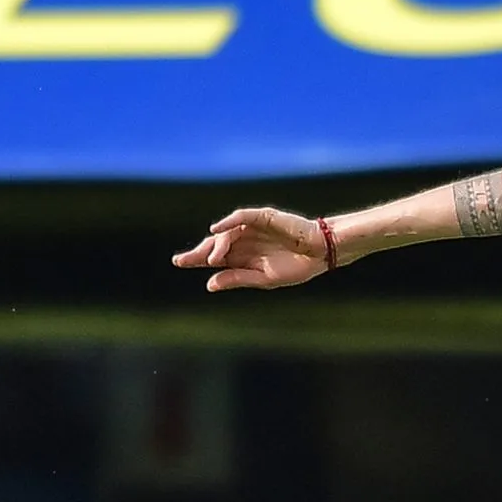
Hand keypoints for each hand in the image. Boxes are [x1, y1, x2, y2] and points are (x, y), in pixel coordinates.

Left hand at [172, 208, 330, 290]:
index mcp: (245, 257)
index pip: (216, 257)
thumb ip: (237, 278)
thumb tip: (209, 284)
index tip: (179, 262)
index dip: (197, 258)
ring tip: (213, 259)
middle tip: (182, 260)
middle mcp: (245, 241)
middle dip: (198, 251)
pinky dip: (227, 222)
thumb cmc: (297, 267)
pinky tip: (216, 230)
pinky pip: (241, 217)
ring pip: (226, 233)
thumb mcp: (263, 278)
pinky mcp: (263, 217)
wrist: (321, 253)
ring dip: (217, 245)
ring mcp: (252, 228)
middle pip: (215, 243)